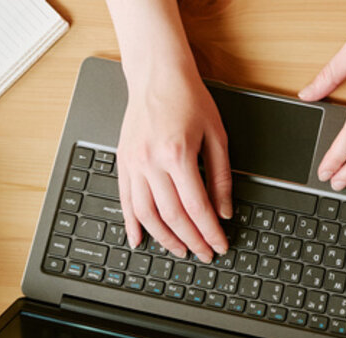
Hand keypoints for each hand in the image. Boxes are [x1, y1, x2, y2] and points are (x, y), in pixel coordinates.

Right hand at [116, 68, 231, 262]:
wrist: (157, 75)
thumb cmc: (189, 99)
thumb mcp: (216, 136)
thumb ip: (220, 177)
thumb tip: (223, 211)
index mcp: (178, 155)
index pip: (197, 207)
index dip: (209, 232)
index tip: (219, 244)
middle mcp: (151, 162)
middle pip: (172, 216)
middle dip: (191, 240)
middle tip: (203, 253)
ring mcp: (134, 163)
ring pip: (146, 214)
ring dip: (164, 238)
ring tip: (180, 250)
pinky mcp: (123, 162)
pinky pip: (125, 200)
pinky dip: (131, 224)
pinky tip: (139, 240)